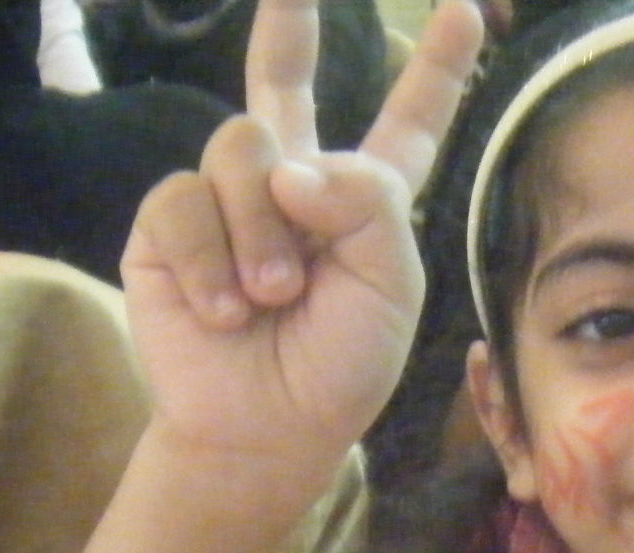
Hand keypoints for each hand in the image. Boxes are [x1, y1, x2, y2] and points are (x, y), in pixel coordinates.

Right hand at [122, 0, 481, 475]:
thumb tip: (291, 165)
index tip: (465, 12)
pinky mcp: (168, 226)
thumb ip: (368, 206)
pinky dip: (210, 258)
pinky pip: (183, 200)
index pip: (405, 124)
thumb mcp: (390, 289)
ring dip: (261, 232)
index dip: (434, 71)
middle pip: (282, 81)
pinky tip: (224, 310)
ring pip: (240, 148)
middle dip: (287, 25)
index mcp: (364, 203)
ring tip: (273, 298)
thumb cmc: (338, 369)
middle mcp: (294, 188)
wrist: (264, 429)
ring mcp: (227, 201)